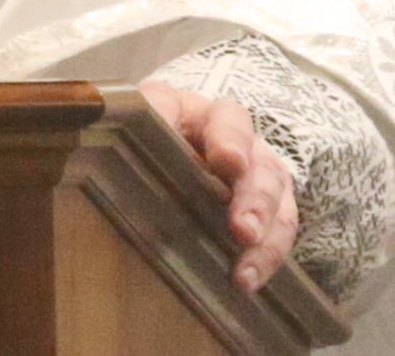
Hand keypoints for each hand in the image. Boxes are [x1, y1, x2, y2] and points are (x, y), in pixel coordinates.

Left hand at [139, 78, 297, 293]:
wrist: (137, 160)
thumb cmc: (135, 138)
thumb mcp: (130, 124)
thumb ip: (131, 123)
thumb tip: (117, 124)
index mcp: (201, 114)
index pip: (226, 117)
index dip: (229, 139)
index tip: (227, 163)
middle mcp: (238, 141)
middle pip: (261, 165)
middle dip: (254, 200)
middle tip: (242, 229)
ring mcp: (255, 174)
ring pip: (277, 202)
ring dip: (266, 237)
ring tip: (245, 270)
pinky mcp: (263, 208)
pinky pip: (277, 233)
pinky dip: (265, 258)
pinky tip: (246, 281)